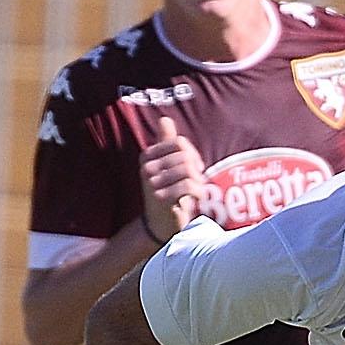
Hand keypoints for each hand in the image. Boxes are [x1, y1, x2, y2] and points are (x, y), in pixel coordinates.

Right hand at [139, 115, 207, 242]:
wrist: (160, 224)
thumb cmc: (168, 192)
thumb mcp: (168, 166)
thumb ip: (167, 143)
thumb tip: (164, 119)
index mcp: (147, 156)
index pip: (178, 142)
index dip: (192, 153)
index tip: (196, 167)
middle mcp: (146, 167)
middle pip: (184, 156)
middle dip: (196, 169)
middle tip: (198, 182)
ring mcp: (151, 183)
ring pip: (187, 170)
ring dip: (198, 182)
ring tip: (197, 190)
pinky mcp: (160, 198)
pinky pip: (187, 186)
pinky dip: (198, 192)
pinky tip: (198, 198)